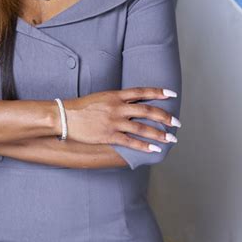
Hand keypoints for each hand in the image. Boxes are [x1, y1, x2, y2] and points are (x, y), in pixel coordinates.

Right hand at [62, 88, 180, 152]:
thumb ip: (118, 99)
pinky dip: (144, 146)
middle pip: (147, 111)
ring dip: (159, 134)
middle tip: (177, 123)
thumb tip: (134, 103)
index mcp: (116, 95)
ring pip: (142, 128)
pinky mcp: (108, 135)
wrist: (64, 116)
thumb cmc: (82, 107)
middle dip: (165, 117)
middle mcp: (117, 107)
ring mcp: (114, 122)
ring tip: (171, 139)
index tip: (172, 95)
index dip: (158, 93)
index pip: (142, 92)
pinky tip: (154, 150)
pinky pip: (130, 141)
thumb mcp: (102, 97)